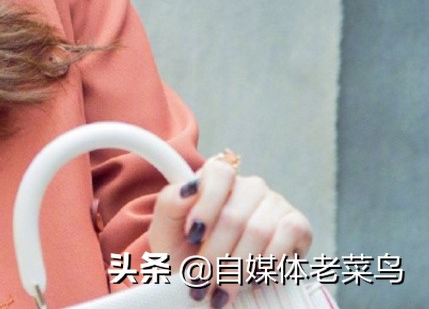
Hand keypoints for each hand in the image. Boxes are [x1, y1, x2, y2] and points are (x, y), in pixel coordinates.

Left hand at [147, 154, 312, 307]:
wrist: (206, 275)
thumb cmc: (184, 248)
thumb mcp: (167, 227)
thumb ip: (171, 202)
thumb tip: (190, 188)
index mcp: (216, 179)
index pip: (218, 174)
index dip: (206, 205)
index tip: (193, 235)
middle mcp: (249, 187)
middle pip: (234, 216)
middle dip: (215, 255)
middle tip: (200, 281)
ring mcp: (275, 203)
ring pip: (258, 231)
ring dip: (237, 267)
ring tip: (220, 289)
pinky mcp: (297, 224)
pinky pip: (287, 237)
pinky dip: (268, 262)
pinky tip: (252, 278)